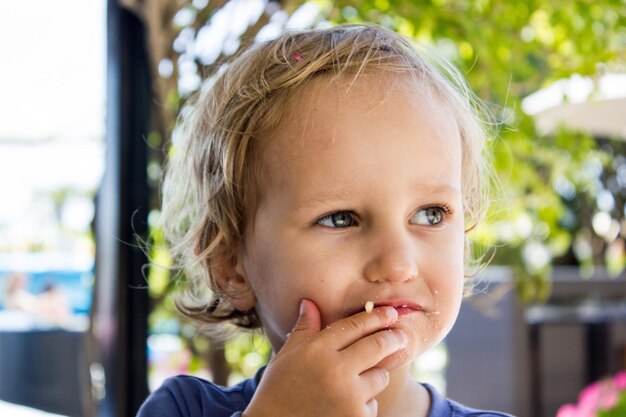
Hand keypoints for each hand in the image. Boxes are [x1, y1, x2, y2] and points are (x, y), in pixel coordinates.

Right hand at [243, 299, 407, 416]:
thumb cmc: (277, 392)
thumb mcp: (286, 357)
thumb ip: (304, 330)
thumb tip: (310, 302)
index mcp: (316, 350)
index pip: (353, 326)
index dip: (375, 317)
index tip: (390, 313)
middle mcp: (335, 369)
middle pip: (376, 346)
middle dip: (393, 338)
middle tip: (401, 335)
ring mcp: (348, 396)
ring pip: (379, 376)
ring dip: (374, 375)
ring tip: (355, 381)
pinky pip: (373, 403)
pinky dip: (365, 403)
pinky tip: (344, 406)